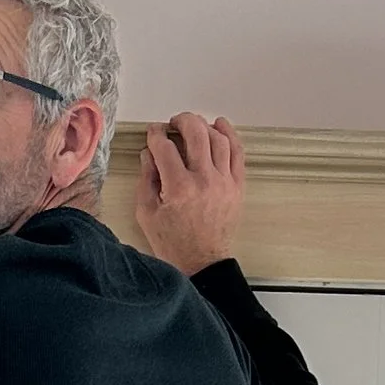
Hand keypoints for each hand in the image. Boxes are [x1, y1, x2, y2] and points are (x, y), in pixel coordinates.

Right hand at [133, 112, 243, 275]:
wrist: (202, 263)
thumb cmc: (173, 243)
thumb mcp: (147, 213)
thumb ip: (146, 179)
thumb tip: (149, 153)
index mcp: (178, 188)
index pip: (165, 147)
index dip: (156, 135)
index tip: (153, 132)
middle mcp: (204, 181)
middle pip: (196, 133)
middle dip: (182, 121)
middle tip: (174, 123)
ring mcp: (224, 182)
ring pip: (218, 139)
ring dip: (204, 125)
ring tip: (194, 125)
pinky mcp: (237, 186)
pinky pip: (237, 152)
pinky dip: (230, 135)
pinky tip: (220, 126)